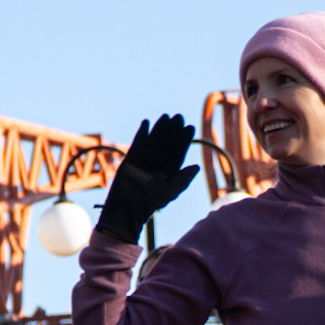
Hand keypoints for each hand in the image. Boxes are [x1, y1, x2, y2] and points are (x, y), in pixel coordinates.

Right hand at [96, 114, 199, 244]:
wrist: (128, 207)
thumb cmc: (150, 203)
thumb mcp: (170, 191)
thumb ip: (183, 179)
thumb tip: (197, 167)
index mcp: (169, 172)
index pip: (179, 152)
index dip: (184, 140)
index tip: (190, 127)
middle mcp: (158, 165)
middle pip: (167, 144)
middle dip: (173, 130)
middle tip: (179, 116)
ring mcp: (144, 161)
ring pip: (154, 141)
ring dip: (159, 129)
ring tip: (165, 116)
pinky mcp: (131, 160)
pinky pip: (138, 143)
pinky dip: (142, 133)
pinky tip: (146, 122)